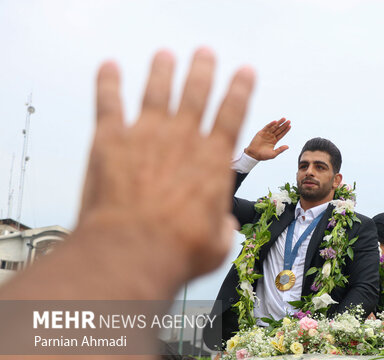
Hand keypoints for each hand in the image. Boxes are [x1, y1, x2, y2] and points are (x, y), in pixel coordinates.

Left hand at [79, 48, 254, 278]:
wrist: (131, 250)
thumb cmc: (175, 250)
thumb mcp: (217, 244)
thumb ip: (224, 227)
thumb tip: (224, 226)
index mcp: (212, 160)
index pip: (232, 113)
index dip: (240, 89)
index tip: (245, 72)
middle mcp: (182, 139)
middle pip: (195, 92)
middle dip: (202, 70)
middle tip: (205, 55)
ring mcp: (146, 135)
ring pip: (157, 90)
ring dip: (162, 70)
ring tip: (165, 55)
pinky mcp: (111, 141)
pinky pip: (109, 101)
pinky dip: (108, 82)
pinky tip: (109, 67)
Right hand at [244, 117, 290, 159]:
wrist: (254, 155)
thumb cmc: (263, 155)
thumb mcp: (273, 154)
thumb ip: (280, 150)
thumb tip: (288, 146)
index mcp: (274, 141)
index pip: (281, 134)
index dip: (286, 130)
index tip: (290, 126)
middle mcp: (271, 136)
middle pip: (279, 129)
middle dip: (284, 125)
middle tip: (289, 121)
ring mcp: (266, 134)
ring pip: (274, 127)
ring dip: (279, 123)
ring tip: (284, 119)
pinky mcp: (261, 132)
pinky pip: (267, 127)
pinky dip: (271, 124)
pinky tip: (275, 121)